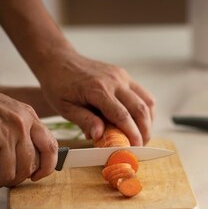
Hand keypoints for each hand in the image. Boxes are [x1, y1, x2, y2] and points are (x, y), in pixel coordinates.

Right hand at [0, 78, 57, 189]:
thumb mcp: (9, 110)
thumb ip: (22, 129)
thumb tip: (31, 153)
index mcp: (30, 117)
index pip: (50, 148)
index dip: (47, 167)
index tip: (36, 176)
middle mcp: (22, 126)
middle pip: (28, 166)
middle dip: (13, 180)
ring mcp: (6, 135)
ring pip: (9, 174)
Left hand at [37, 50, 154, 144]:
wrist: (59, 60)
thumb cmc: (59, 84)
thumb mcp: (65, 107)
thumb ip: (84, 121)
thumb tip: (100, 136)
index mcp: (98, 89)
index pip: (122, 115)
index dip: (132, 134)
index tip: (135, 148)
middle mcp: (114, 80)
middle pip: (140, 109)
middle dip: (145, 131)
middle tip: (140, 146)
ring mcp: (122, 76)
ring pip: (147, 101)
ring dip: (149, 121)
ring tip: (141, 135)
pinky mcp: (125, 76)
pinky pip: (143, 94)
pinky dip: (146, 110)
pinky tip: (139, 121)